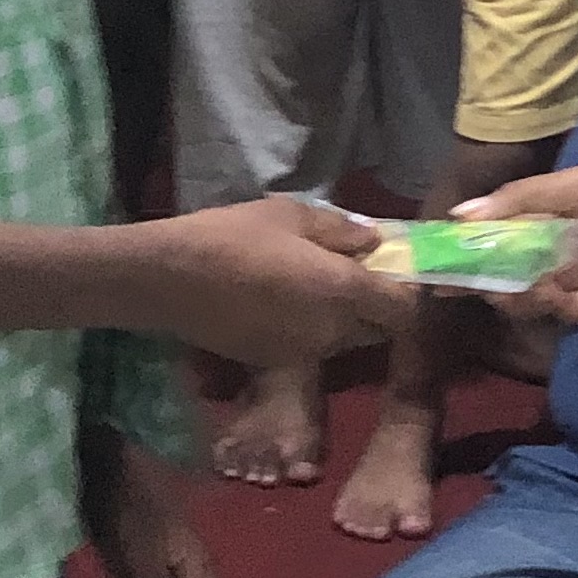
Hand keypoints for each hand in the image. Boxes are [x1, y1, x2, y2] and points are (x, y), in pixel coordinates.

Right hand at [125, 196, 415, 364]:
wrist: (167, 278)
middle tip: (363, 278)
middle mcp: (332, 330)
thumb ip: (341, 231)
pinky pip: (311, 347)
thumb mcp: (292, 215)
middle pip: (378, 329)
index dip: (411, 296)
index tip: (402, 276)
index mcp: (344, 291)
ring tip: (321, 287)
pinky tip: (288, 303)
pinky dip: (313, 330)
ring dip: (346, 321)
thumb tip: (372, 243)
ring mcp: (302, 351)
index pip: (404, 310)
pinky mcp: (273, 362)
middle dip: (379, 309)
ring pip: (345, 341)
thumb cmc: (232, 236)